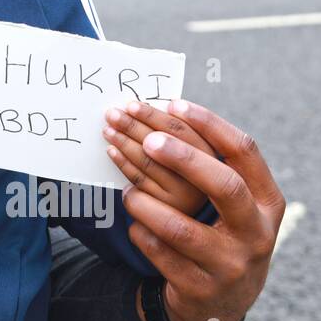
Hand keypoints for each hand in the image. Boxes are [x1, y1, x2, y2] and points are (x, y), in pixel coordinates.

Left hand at [103, 100, 215, 215]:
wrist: (190, 215)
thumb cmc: (186, 171)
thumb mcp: (193, 152)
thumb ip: (174, 133)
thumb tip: (138, 110)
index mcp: (212, 154)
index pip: (183, 130)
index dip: (155, 116)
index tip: (133, 105)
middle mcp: (204, 176)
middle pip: (165, 143)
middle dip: (135, 125)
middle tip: (114, 113)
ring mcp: (184, 194)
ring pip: (149, 161)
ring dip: (125, 141)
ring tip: (108, 129)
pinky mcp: (166, 209)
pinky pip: (139, 180)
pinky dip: (123, 162)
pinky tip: (112, 150)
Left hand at [118, 100, 284, 320]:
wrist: (222, 303)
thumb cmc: (221, 233)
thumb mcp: (233, 204)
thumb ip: (212, 165)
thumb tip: (164, 110)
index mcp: (267, 201)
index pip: (245, 152)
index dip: (210, 124)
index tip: (173, 103)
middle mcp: (256, 232)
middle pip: (225, 186)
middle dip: (184, 158)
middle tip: (147, 140)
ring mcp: (230, 264)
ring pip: (181, 228)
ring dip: (145, 203)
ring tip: (127, 192)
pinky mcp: (200, 288)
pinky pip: (160, 253)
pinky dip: (140, 233)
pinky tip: (133, 224)